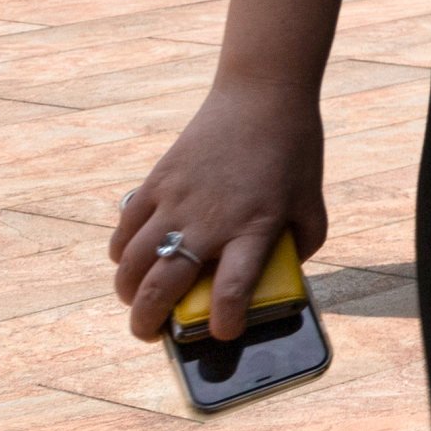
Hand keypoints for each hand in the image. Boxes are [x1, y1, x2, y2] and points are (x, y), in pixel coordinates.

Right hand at [112, 77, 325, 343]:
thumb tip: (282, 274)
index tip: (222, 334)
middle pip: (162, 287)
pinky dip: (120, 253)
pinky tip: (129, 261)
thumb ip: (303, 241)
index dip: (223, 322)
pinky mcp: (156, 182)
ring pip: (131, 263)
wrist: (261, 96)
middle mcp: (211, 221)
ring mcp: (177, 201)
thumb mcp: (311, 201)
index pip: (232, 290)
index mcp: (255, 228)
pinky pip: (124, 229)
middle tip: (152, 334)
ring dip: (127, 292)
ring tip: (137, 303)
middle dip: (148, 323)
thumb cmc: (293, 150)